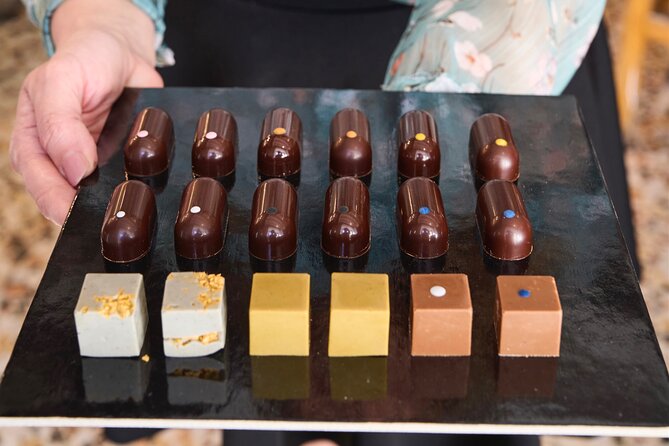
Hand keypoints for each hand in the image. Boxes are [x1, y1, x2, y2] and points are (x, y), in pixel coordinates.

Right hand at [9, 0, 162, 224]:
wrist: (119, 52)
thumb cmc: (84, 60)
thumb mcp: (62, 80)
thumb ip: (60, 123)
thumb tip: (74, 171)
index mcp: (32, 144)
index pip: (41, 185)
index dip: (60, 203)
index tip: (82, 214)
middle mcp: (56, 161)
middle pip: (65, 202)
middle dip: (85, 214)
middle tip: (110, 223)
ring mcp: (88, 166)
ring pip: (93, 201)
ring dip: (108, 208)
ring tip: (127, 214)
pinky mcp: (115, 166)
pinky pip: (120, 188)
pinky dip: (130, 194)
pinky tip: (143, 200)